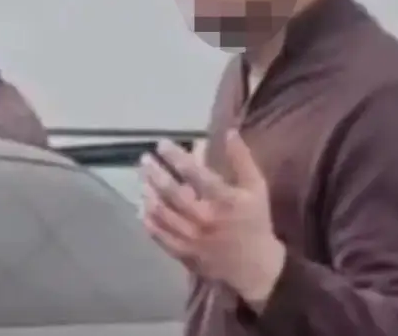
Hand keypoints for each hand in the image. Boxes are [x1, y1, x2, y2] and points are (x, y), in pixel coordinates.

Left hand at [140, 130, 285, 309]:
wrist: (255, 266)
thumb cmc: (254, 220)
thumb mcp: (256, 187)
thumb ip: (242, 159)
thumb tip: (228, 131)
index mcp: (225, 200)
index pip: (195, 174)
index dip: (176, 157)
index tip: (162, 144)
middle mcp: (206, 218)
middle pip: (173, 193)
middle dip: (155, 173)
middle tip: (144, 159)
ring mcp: (192, 238)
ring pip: (163, 214)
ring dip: (149, 194)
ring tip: (141, 179)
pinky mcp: (184, 254)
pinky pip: (160, 237)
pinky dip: (149, 221)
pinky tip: (141, 207)